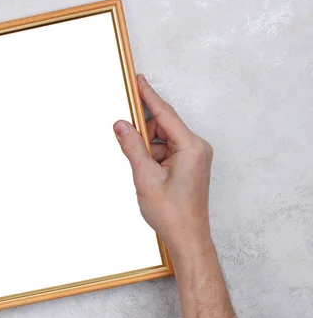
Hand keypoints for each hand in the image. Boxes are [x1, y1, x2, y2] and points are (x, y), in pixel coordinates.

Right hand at [113, 75, 212, 250]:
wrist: (186, 238)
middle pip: (163, 126)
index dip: (149, 96)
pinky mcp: (188, 166)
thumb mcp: (145, 177)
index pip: (165, 114)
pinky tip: (148, 175)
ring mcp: (193, 157)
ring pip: (162, 140)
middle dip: (143, 134)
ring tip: (144, 174)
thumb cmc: (173, 213)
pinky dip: (152, 158)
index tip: (138, 80)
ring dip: (147, 150)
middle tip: (130, 148)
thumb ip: (132, 147)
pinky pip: (166, 152)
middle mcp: (196, 148)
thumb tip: (121, 125)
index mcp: (191, 147)